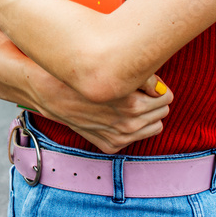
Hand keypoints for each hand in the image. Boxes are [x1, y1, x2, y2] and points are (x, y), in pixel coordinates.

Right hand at [32, 74, 172, 153]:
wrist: (48, 92)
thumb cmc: (80, 75)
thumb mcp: (112, 71)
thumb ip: (144, 78)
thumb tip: (161, 88)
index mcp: (133, 104)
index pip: (167, 97)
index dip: (158, 87)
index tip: (147, 82)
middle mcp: (128, 124)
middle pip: (162, 111)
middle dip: (154, 100)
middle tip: (139, 90)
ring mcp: (119, 137)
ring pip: (155, 127)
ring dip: (147, 115)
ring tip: (131, 102)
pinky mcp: (110, 145)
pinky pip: (136, 137)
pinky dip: (131, 127)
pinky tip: (117, 114)